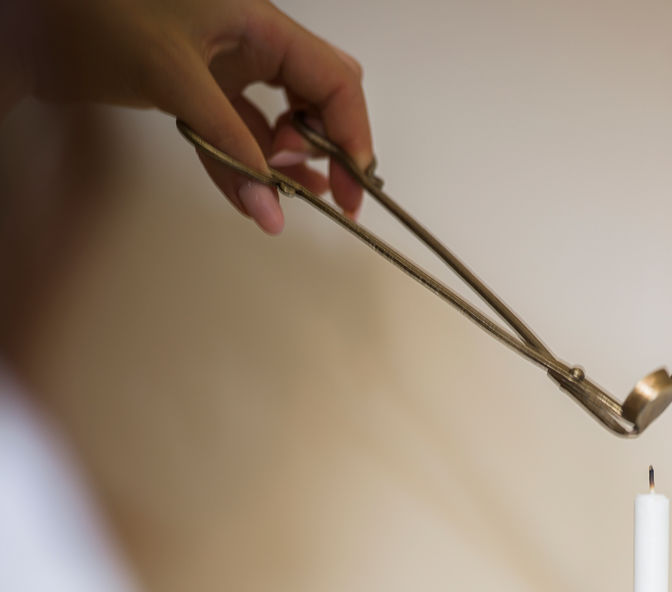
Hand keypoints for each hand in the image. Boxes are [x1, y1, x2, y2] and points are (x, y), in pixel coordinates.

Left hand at [24, 0, 372, 233]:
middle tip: (333, 199)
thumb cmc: (101, 18)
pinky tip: (256, 201)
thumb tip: (273, 211)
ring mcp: (223, 70)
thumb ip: (229, 149)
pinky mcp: (197, 95)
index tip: (356, 186)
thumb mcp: (176, 78)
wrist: (32, 24)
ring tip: (294, 201)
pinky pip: (238, 139)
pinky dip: (247, 172)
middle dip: (328, 149)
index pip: (332, 79)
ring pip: (278, 125)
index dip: (352, 133)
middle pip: (316, 99)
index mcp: (258, 22)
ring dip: (289, 167)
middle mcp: (249, 44)